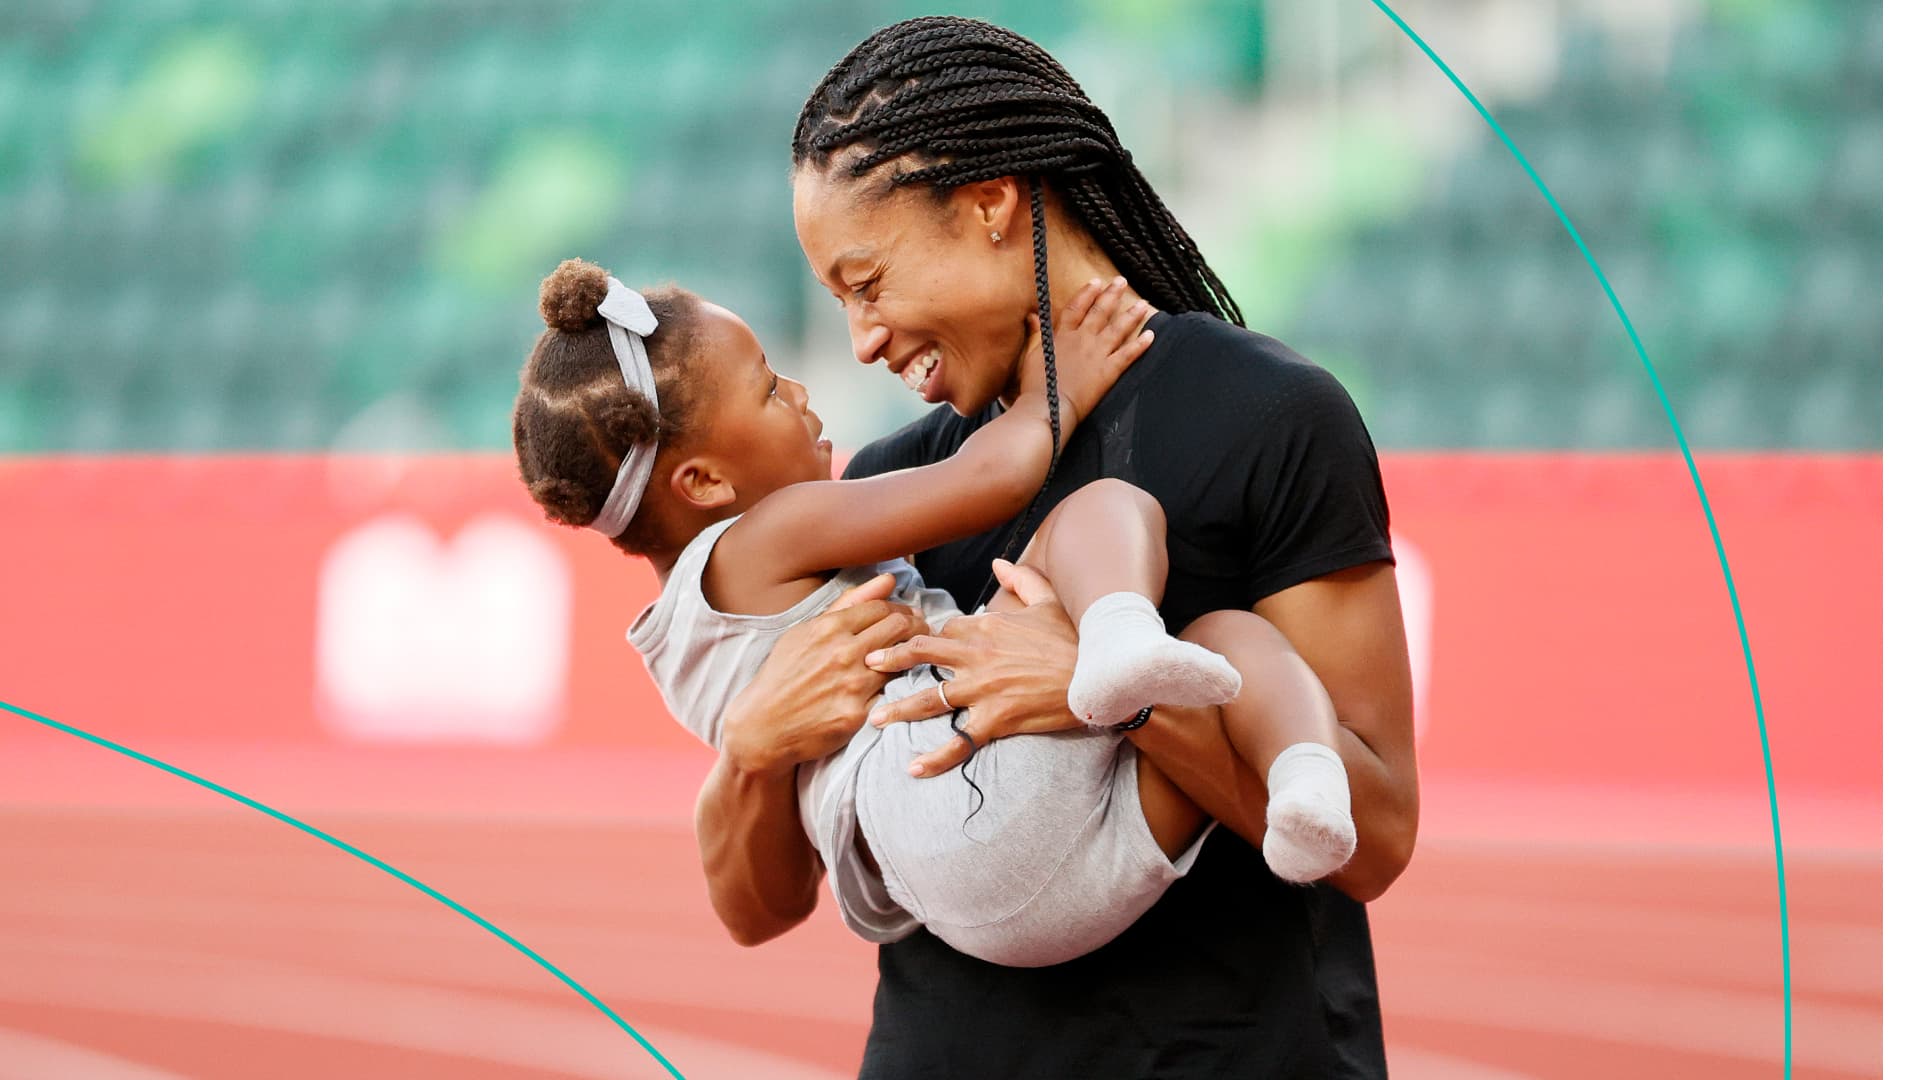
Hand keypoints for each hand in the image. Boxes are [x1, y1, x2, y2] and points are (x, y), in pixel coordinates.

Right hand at [721, 573, 930, 774]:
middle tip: (921, 635)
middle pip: (899, 629)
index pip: (882, 608)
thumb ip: (849, 604)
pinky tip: (899, 688)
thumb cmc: (785, 674)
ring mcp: (851, 685)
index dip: (901, 611)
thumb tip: (889, 579)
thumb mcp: (806, 632)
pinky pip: (890, 694)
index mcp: (828, 628)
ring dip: (912, 658)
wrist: (763, 726)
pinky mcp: (856, 715)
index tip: (908, 618)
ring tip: (913, 659)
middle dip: (916, 628)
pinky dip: (897, 688)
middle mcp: (842, 653)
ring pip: (901, 661)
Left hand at [864, 559, 1083, 776]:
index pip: (943, 631)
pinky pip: (959, 741)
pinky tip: (913, 768)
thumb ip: (1022, 579)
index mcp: (987, 626)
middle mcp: (978, 656)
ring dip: (898, 709)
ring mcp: (984, 689)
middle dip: (890, 659)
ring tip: (874, 718)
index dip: (926, 639)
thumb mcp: (1049, 602)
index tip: (910, 647)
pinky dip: (936, 757)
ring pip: (930, 699)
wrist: (1100, 678)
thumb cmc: (1075, 641)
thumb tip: (999, 564)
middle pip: (922, 655)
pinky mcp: (996, 719)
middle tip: (865, 665)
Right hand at [1015, 276, 1152, 431]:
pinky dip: (1140, 345)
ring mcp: (1097, 354)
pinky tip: (1151, 335)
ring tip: (1143, 304)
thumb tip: (1033, 315)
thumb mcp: (1032, 355)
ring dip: (1131, 315)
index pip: (1076, 308)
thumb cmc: (1036, 385)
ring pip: (1118, 329)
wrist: (1048, 407)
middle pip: (1100, 312)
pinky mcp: (1108, 371)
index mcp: (1062, 336)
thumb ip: (1036, 333)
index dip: (1087, 294)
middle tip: (1122, 282)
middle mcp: (1082, 340)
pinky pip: (1128, 354)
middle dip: (1112, 295)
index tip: (1097, 282)